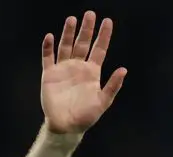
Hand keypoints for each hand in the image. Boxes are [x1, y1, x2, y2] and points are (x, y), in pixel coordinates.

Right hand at [40, 11, 126, 134]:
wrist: (66, 126)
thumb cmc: (86, 116)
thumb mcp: (103, 102)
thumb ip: (112, 86)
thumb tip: (124, 69)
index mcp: (92, 72)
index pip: (99, 49)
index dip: (103, 36)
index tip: (107, 21)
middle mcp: (78, 67)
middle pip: (83, 43)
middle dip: (86, 29)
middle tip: (90, 14)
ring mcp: (63, 69)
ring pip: (66, 46)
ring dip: (68, 33)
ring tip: (72, 19)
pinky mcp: (49, 75)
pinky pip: (48, 58)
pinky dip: (48, 48)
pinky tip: (50, 37)